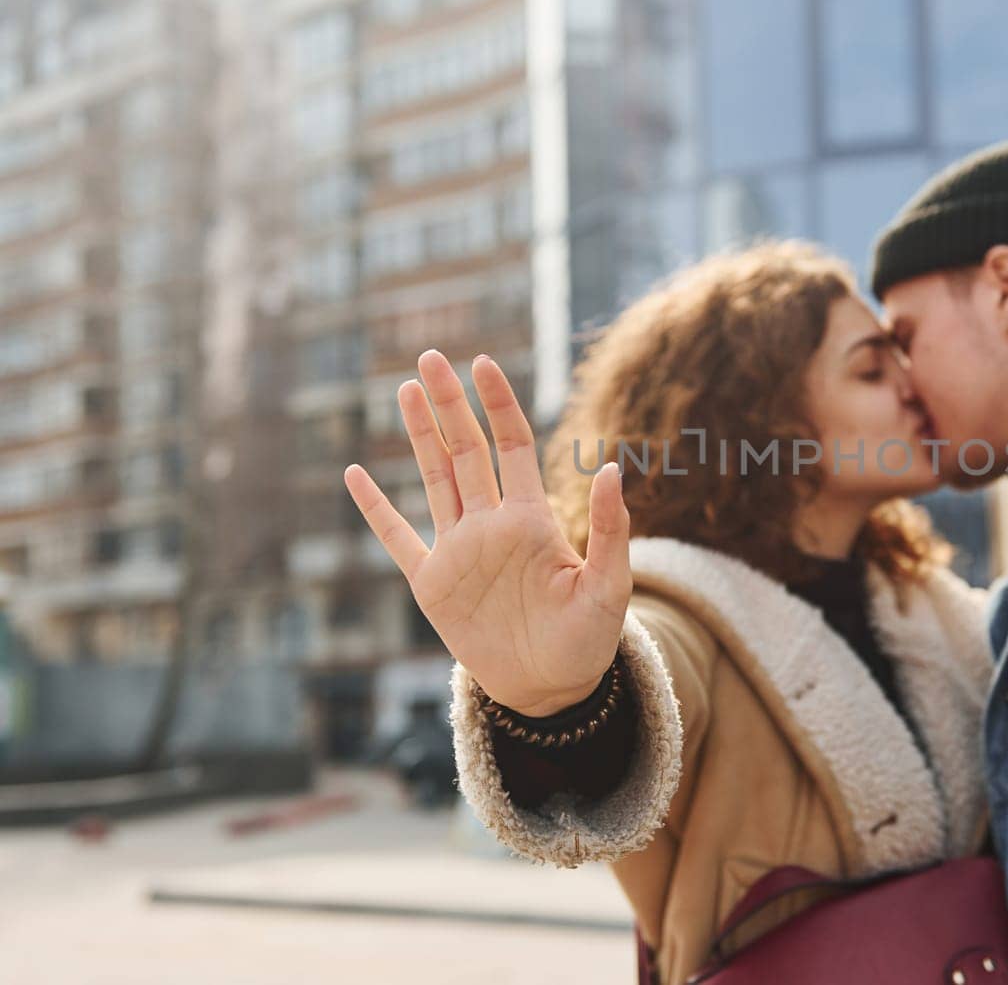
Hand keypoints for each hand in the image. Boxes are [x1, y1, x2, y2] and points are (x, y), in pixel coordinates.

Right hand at [343, 350, 629, 716]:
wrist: (552, 691)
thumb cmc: (588, 640)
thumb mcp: (607, 585)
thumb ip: (609, 529)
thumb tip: (610, 467)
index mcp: (533, 518)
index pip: (512, 444)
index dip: (497, 404)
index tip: (482, 362)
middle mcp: (492, 523)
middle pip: (466, 450)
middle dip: (448, 403)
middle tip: (429, 357)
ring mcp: (459, 550)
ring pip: (434, 478)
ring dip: (418, 436)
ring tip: (403, 389)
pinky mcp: (433, 584)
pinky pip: (398, 538)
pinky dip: (375, 508)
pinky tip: (355, 473)